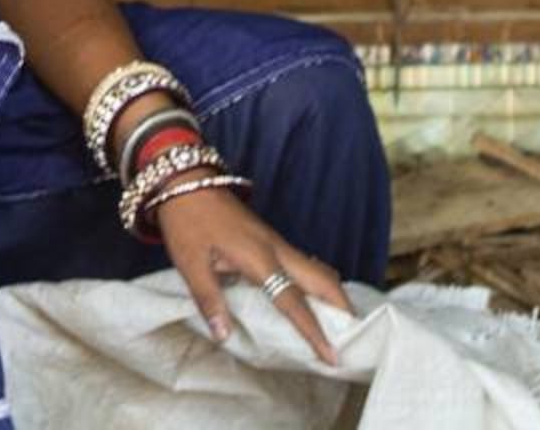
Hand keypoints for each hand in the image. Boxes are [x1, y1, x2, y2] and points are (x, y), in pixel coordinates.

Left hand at [153, 177, 352, 364]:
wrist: (185, 181)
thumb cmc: (187, 221)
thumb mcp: (190, 264)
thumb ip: (209, 300)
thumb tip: (224, 335)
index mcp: (259, 257)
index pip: (293, 301)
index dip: (314, 331)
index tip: (332, 356)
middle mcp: (277, 249)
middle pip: (323, 280)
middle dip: (343, 309)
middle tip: (354, 339)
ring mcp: (277, 242)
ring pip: (317, 271)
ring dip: (333, 297)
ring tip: (339, 328)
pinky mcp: (272, 240)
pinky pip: (305, 266)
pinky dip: (317, 286)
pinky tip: (312, 302)